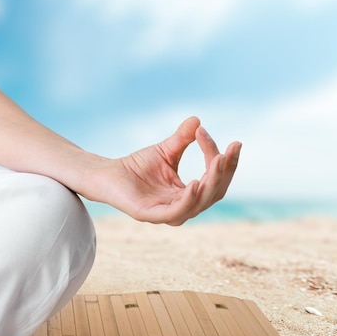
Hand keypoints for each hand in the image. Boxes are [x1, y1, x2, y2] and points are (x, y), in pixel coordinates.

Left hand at [92, 117, 240, 225]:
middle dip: (224, 172)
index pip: (216, 179)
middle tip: (226, 152)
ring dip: (211, 183)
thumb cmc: (136, 166)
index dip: (225, 162)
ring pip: (200, 204)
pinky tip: (196, 182)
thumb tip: (198, 120)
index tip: (229, 141)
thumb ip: (183, 138)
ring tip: (217, 161)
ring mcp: (167, 214)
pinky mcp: (151, 215)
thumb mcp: (166, 150)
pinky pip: (177, 211)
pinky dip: (189, 199)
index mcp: (189, 195)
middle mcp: (183, 207)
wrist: (108, 174)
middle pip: (214, 193)